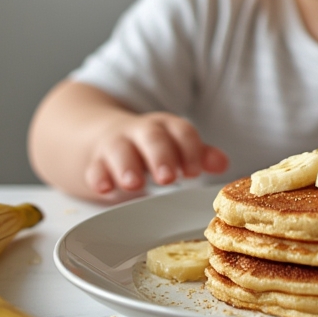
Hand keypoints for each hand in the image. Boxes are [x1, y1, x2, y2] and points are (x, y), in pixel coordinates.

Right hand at [84, 111, 227, 195]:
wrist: (98, 135)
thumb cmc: (147, 146)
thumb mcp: (173, 146)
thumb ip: (197, 155)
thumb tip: (223, 164)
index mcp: (166, 127)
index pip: (181, 131)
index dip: (189, 150)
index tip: (193, 172)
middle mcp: (141, 132)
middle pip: (152, 137)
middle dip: (160, 156)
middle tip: (168, 178)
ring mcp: (115, 144)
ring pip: (120, 150)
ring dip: (127, 167)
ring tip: (134, 185)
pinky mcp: (94, 161)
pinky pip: (94, 167)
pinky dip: (98, 177)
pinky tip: (104, 188)